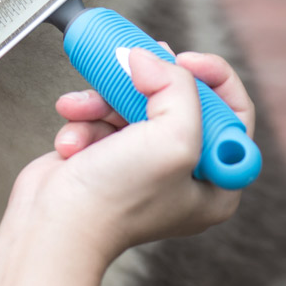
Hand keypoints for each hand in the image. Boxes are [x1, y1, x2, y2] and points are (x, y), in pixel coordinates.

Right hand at [10, 48, 254, 260]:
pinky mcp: (106, 156)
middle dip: (149, 81)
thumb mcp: (172, 140)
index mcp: (215, 181)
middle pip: (178, 100)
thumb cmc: (114, 203)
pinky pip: (101, 117)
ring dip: (102, 101)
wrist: (52, 227)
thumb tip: (150, 59)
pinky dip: (83, 119)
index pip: (233, 112)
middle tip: (135, 63)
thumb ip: (177, 88)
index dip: (213, 78)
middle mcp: (182, 173)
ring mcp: (141, 164)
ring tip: (84, 110)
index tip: (183, 59)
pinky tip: (71, 138)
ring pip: (131, 103)